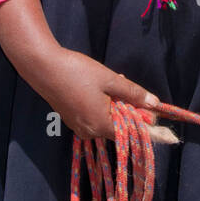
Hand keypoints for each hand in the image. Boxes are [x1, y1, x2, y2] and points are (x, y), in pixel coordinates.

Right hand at [38, 47, 159, 141]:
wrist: (44, 67)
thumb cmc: (78, 73)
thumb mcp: (110, 80)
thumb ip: (134, 93)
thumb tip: (155, 103)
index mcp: (101, 126)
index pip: (130, 132)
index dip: (143, 122)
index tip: (153, 111)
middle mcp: (89, 132)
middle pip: (118, 125)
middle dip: (126, 107)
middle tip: (122, 84)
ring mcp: (79, 127)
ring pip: (106, 119)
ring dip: (113, 104)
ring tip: (109, 81)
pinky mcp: (72, 119)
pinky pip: (94, 116)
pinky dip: (101, 104)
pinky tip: (97, 87)